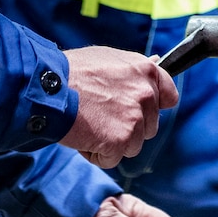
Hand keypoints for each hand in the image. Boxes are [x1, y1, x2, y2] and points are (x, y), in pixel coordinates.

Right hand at [59, 47, 177, 167]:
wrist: (48, 88)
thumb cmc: (71, 72)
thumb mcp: (108, 58)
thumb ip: (134, 69)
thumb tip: (157, 63)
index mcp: (146, 71)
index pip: (169, 97)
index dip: (151, 108)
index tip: (136, 111)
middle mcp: (146, 94)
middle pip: (148, 127)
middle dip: (127, 127)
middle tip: (100, 115)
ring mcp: (135, 119)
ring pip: (131, 145)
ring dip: (111, 142)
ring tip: (88, 123)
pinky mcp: (121, 140)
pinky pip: (111, 159)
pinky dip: (96, 154)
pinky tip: (83, 135)